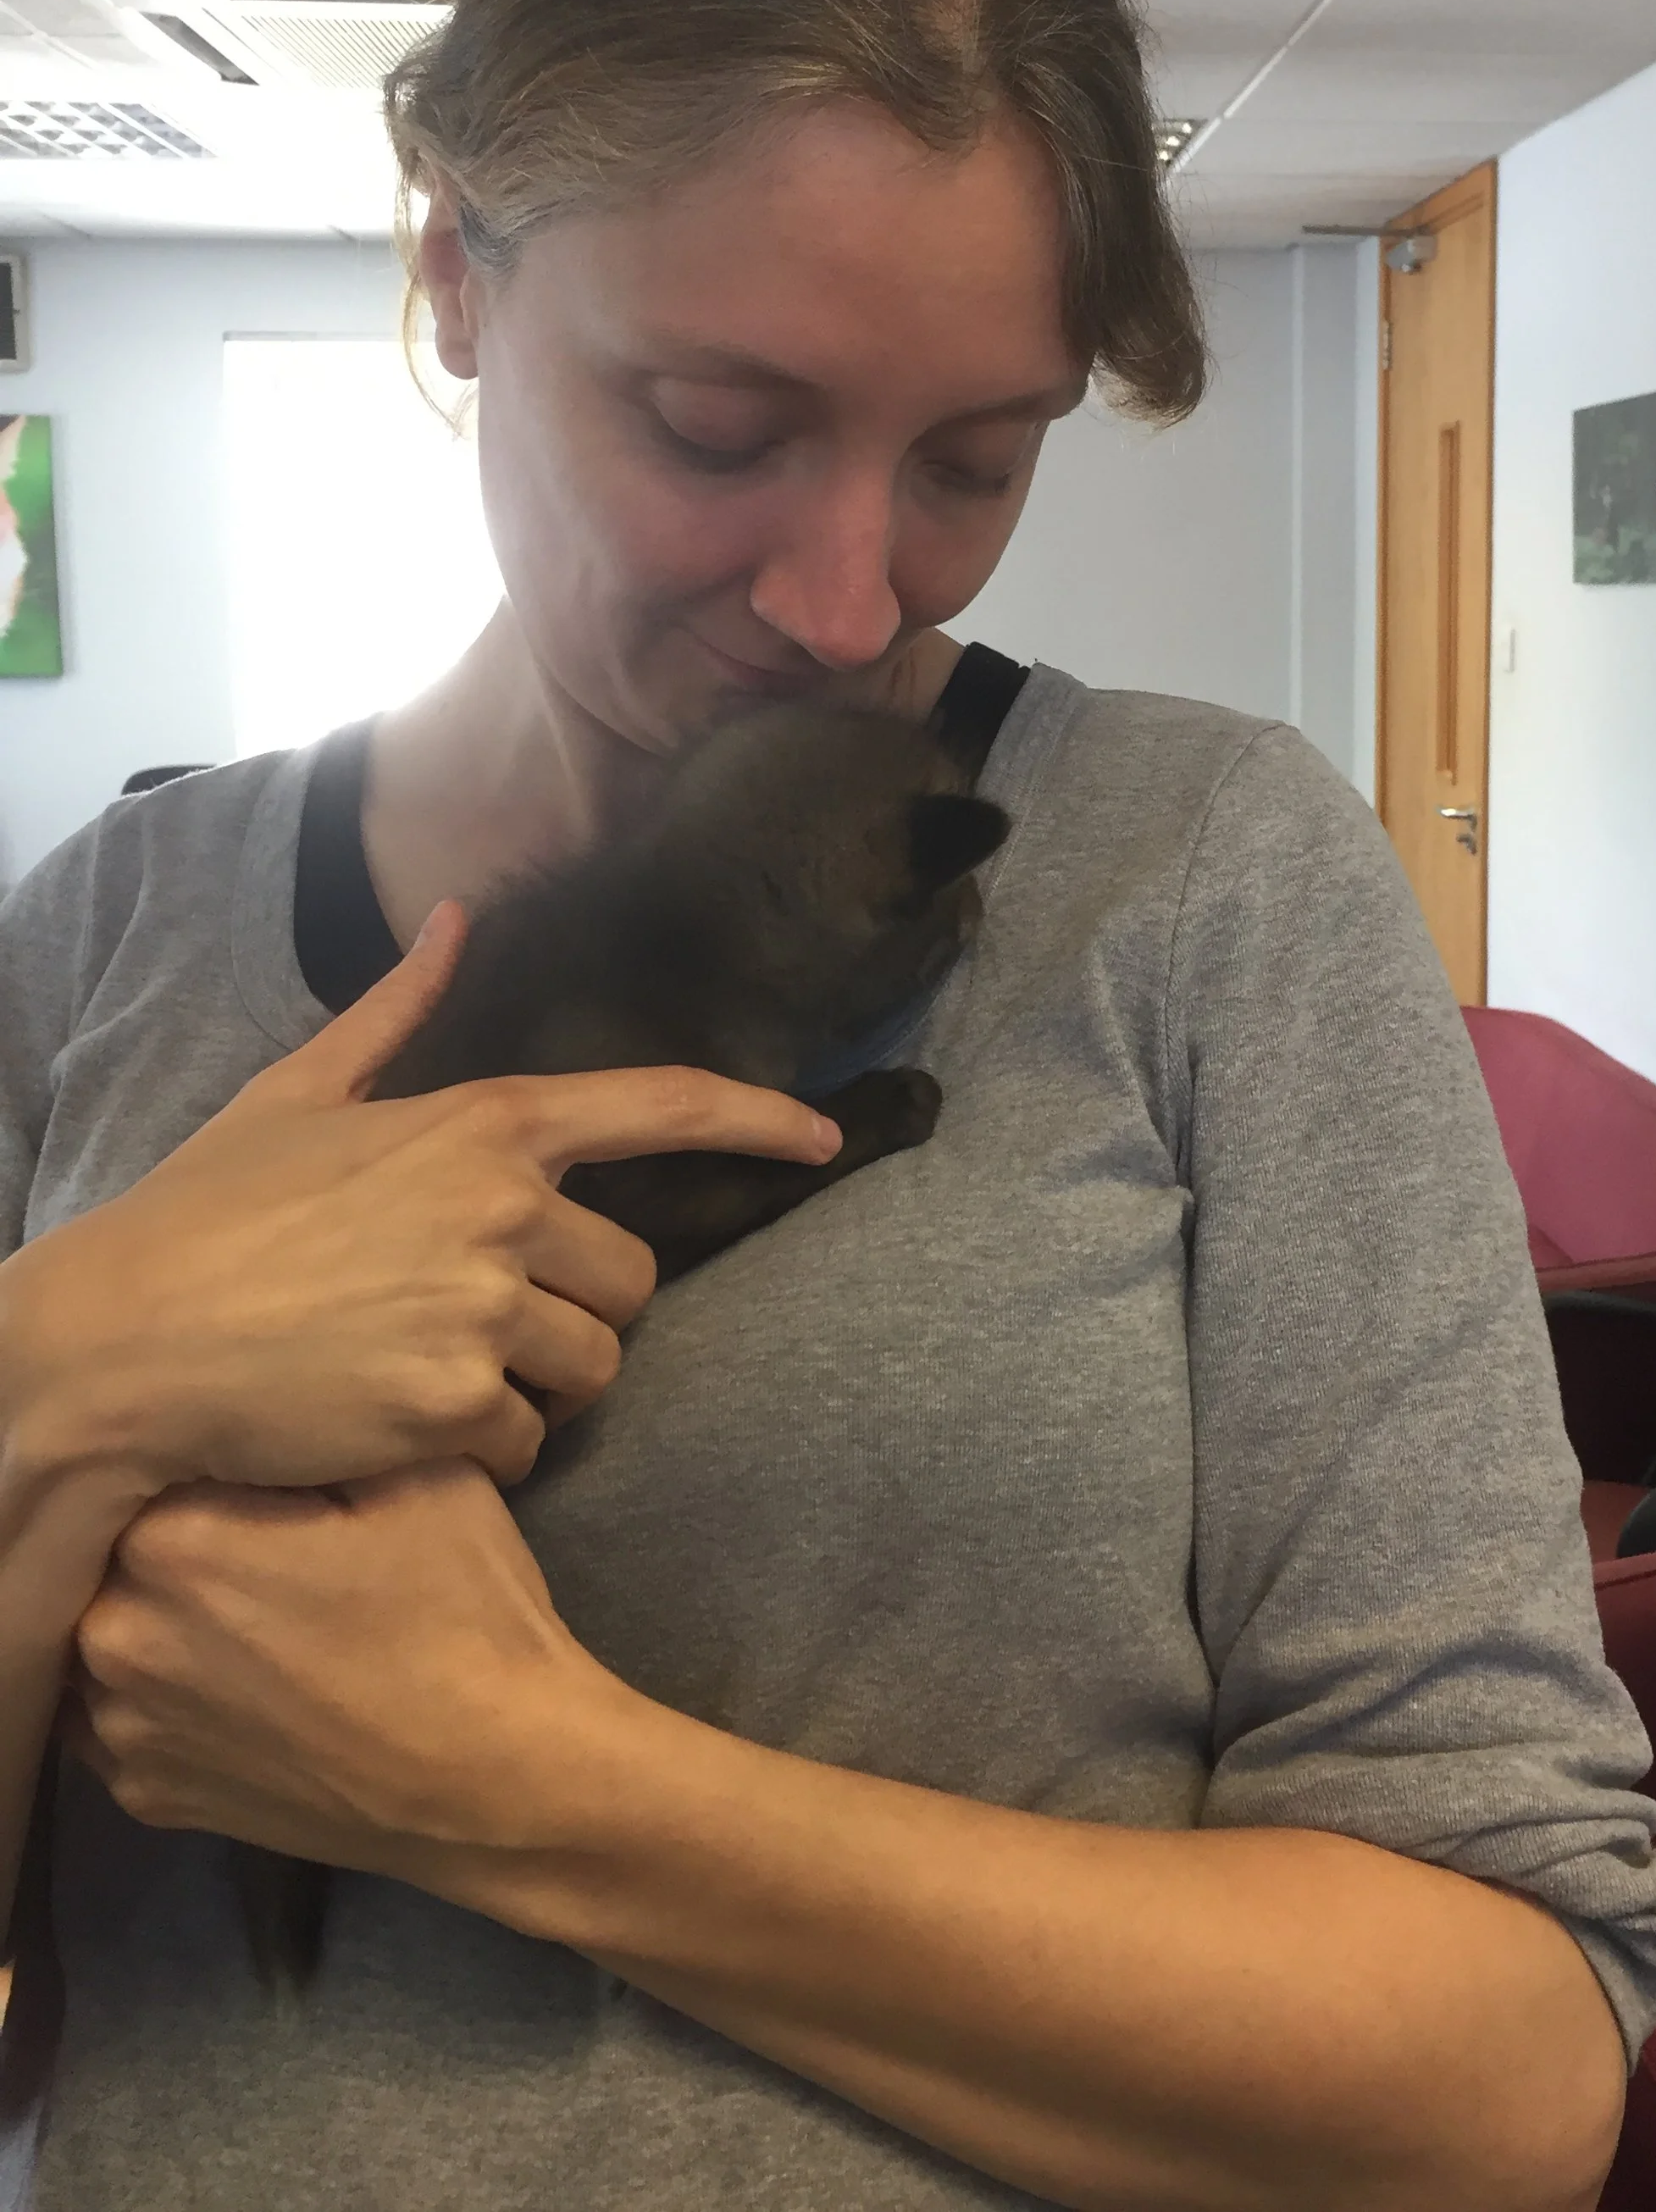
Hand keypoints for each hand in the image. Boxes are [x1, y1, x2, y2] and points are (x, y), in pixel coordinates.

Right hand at [0, 904, 838, 1494]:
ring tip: (438, 1378)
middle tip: (487, 1328)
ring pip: (591, 1370)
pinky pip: (528, 1442)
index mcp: (485, 1122)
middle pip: (632, 1283)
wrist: (119, 1343)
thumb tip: (454, 915)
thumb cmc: (201, 1217)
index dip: (759, 1118)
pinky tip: (403, 1428)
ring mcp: (485, 1306)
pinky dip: (483, 1451)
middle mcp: (504, 1206)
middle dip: (578, 1314)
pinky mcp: (456, 1404)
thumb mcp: (295, 1095)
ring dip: (538, 1389)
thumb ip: (394, 1009)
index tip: (824, 1135)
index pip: (663, 1105)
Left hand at [65, 1464, 595, 1872]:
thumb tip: (265, 1405)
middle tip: (270, 1533)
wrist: (495, 1779)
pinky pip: (125, 1712)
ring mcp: (123, 1728)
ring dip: (161, 1611)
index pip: (155, 1462)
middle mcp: (117, 1636)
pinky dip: (168, 1688)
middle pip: (119, 1548)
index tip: (264, 1462)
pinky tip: (243, 1675)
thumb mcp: (421, 1475)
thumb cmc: (463, 1613)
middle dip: (183, 1532)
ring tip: (257, 1608)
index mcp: (174, 1543)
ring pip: (112, 1628)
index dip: (213, 1454)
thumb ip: (322, 1428)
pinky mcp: (144, 1795)